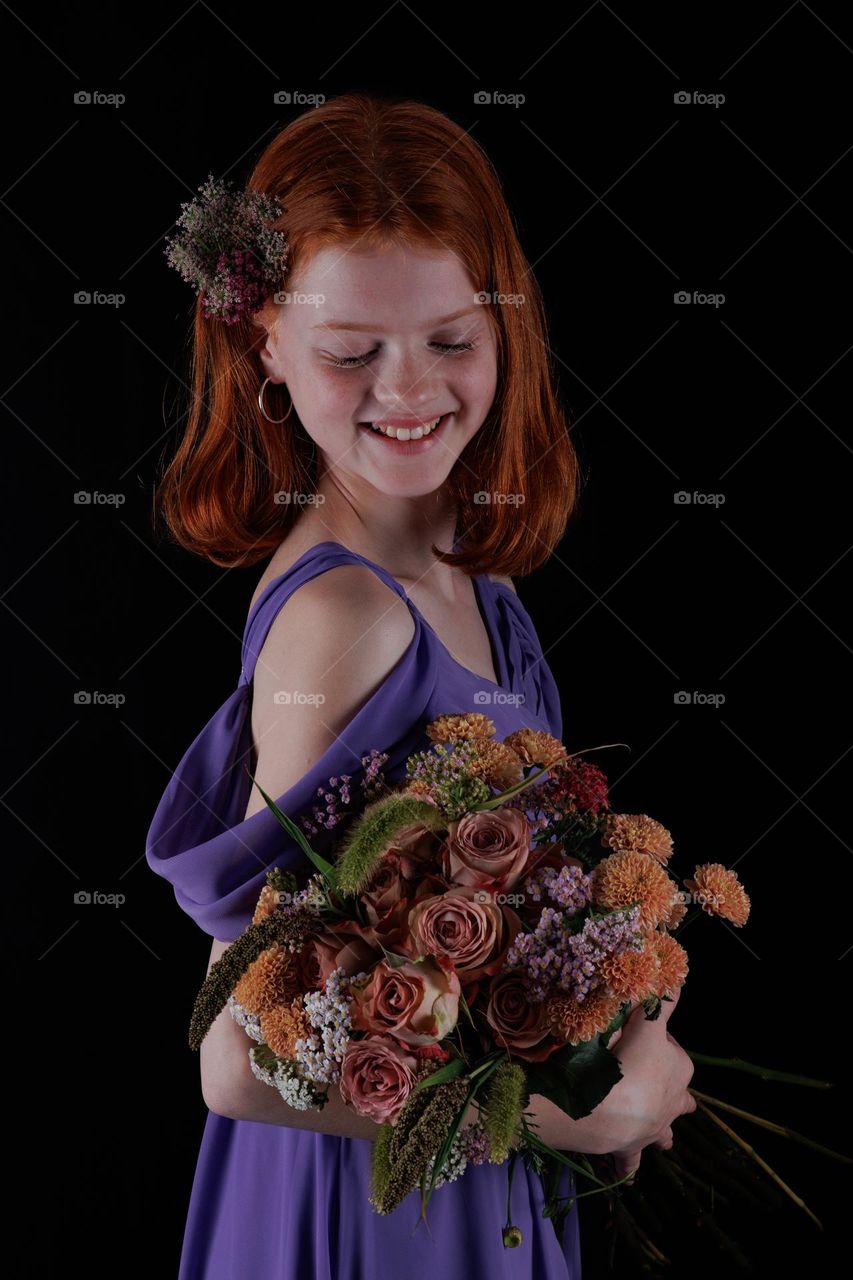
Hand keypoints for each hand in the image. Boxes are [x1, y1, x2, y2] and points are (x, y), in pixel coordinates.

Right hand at [606, 986, 695, 1181]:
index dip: (655, 1038)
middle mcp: (673, 1101)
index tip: (635, 1032)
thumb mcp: (645, 1021)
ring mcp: (653, 1128)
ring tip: (657, 1130)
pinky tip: (623, 1170)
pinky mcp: (631, 1149)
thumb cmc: (627, 1058)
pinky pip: (631, 1161)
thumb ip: (662, 1000)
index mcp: (678, 1068)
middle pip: (679, 1095)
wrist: (606, 1107)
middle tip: (647, 1078)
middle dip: (669, 1090)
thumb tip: (679, 975)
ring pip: (664, 1131)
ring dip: (660, 1128)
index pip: (672, 1047)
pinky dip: (627, 1164)